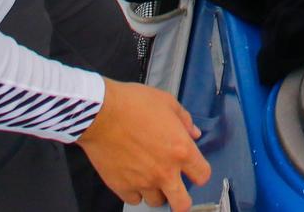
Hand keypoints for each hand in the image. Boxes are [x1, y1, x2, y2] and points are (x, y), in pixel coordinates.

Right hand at [76, 80, 210, 208]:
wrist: (100, 113)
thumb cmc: (133, 103)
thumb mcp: (167, 102)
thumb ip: (184, 120)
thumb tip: (194, 133)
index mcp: (181, 150)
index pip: (203, 175)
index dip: (200, 172)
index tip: (193, 169)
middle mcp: (164, 171)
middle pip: (183, 204)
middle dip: (183, 199)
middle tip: (177, 190)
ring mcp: (142, 182)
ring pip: (156, 202)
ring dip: (156, 192)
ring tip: (151, 178)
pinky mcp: (121, 187)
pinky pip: (134, 200)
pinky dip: (135, 192)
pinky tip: (133, 178)